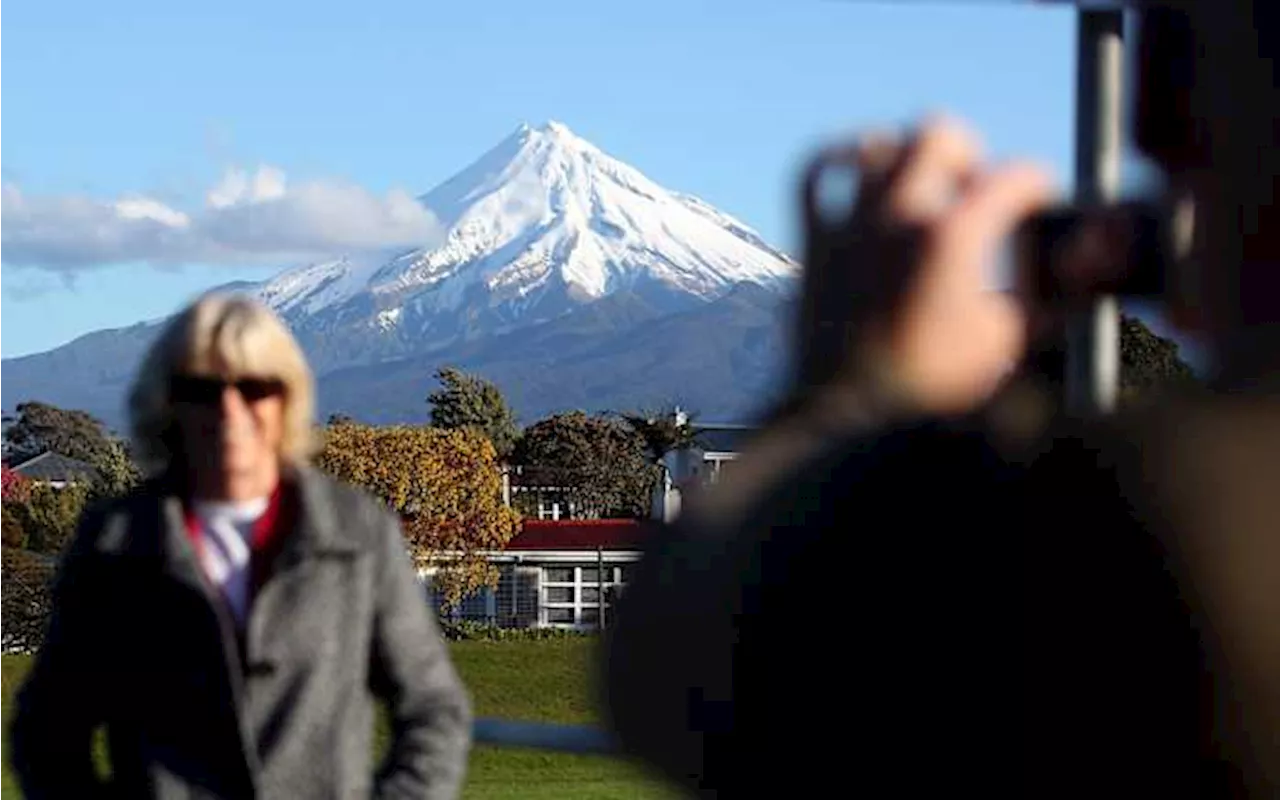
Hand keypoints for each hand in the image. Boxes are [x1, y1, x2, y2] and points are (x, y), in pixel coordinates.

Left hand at [794, 116, 1056, 416]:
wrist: (847, 420)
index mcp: (952, 237)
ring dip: (907, 157)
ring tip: (921, 187)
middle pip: (939, 134)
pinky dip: (839, 160)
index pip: (1014, 177)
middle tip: (975, 190)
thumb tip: (1063, 266)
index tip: (1037, 203)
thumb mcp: (1004, 343)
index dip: (1036, 187)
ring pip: (878, 146)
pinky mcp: (814, 241)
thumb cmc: (929, 392)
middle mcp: (898, 216)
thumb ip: (1038, 296)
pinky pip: (816, 172)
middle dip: (968, 155)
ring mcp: (850, 224)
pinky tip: (858, 167)